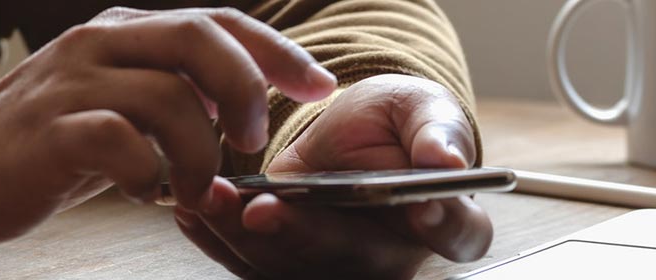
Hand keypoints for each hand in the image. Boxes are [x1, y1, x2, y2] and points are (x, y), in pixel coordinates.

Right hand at [0, 7, 336, 243]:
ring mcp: (73, 84)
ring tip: (191, 190)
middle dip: (246, 91)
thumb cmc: (46, 143)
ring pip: (170, 97)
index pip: (218, 22)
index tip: (320, 88)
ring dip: (200, 153)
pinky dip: (148, 175)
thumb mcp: (117, 102)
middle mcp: (101, 44)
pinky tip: (141, 193)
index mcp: (125, 32)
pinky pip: (122, 143)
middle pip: (201, 38)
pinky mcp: (50, 132)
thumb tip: (244, 102)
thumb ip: (173, 91)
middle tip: (253, 144)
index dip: (278, 53)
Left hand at [175, 74, 490, 278]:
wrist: (350, 137)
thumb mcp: (422, 109)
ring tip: (214, 198)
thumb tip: (445, 161)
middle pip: (353, 260)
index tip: (419, 206)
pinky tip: (198, 211)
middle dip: (304, 236)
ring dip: (245, 236)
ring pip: (293, 268)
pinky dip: (219, 238)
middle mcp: (391, 256)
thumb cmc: (397, 126)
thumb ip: (436, 131)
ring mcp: (337, 268)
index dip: (443, 224)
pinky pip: (252, 265)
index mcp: (444, 218)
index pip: (456, 234)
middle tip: (265, 209)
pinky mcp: (290, 266)